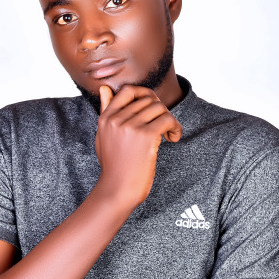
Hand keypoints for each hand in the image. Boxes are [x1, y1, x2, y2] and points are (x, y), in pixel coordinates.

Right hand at [95, 84, 181, 206]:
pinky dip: (176, 128)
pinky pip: (168, 119)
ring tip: (168, 134)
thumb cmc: (113, 166)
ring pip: (160, 108)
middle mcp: (117, 119)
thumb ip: (105, 111)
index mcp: (106, 118)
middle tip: (162, 126)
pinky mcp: (146, 136)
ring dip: (169, 120)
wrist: (117, 190)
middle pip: (148, 99)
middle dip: (160, 111)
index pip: (127, 90)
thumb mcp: (103, 136)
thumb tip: (105, 88)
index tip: (151, 110)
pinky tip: (173, 138)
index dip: (144, 95)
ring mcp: (131, 127)